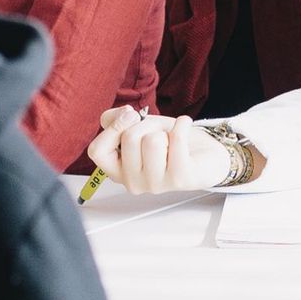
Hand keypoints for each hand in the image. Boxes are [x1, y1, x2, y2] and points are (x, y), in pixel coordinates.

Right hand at [88, 107, 234, 193]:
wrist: (203, 154)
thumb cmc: (167, 141)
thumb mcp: (136, 125)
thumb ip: (116, 119)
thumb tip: (124, 115)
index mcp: (117, 171)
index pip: (97, 152)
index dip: (113, 128)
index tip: (130, 116)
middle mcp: (133, 183)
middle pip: (129, 138)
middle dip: (147, 124)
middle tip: (158, 133)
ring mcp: (156, 184)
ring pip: (152, 139)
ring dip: (165, 131)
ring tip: (171, 140)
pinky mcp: (180, 179)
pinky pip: (176, 138)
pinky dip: (183, 124)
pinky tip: (185, 129)